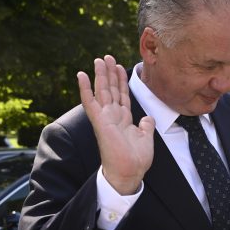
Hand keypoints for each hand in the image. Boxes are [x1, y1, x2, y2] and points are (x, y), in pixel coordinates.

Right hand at [77, 55, 154, 194]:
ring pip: (102, 91)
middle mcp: (113, 116)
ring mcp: (105, 118)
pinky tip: (82, 75)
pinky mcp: (99, 121)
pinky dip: (85, 88)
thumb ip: (146, 126)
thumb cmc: (136, 160)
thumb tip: (147, 118)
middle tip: (107, 57)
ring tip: (99, 59)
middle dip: (109, 72)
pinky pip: (90, 102)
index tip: (119, 66)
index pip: (121, 95)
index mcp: (123, 119)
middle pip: (110, 89)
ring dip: (100, 74)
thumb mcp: (146, 138)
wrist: (129, 172)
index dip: (120, 80)